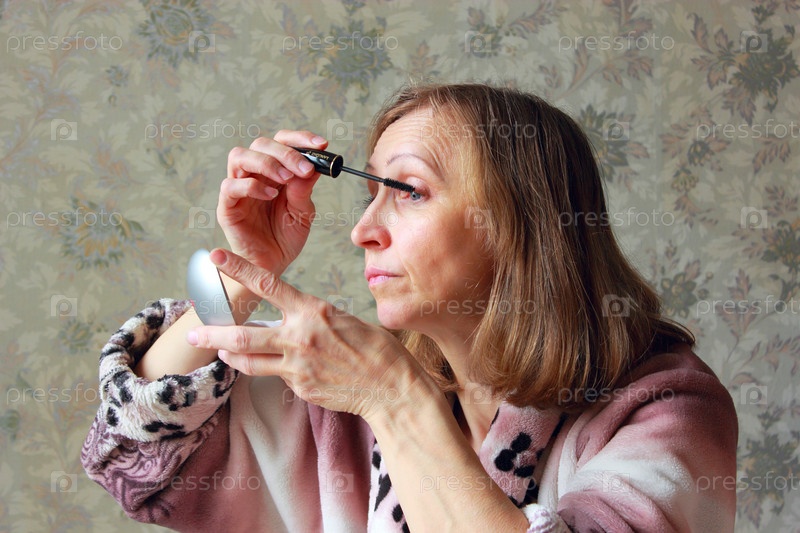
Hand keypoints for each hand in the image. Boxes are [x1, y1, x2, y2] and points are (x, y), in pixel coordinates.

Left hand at [187, 249, 428, 418]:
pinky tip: (281, 368)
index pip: (267, 284)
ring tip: (220, 350)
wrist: (390, 386)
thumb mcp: (343, 319)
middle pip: (243, 334)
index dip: (238, 269)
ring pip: (249, 361)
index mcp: (313, 311)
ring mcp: (297, 366)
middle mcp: (300, 337)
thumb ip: (311, 318)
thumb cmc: (374, 348)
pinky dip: (271, 370)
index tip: (215, 257)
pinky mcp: (299, 388)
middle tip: (192, 332)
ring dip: (230, 354)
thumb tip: (291, 319)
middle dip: (213, 333)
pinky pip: (275, 376)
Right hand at [219, 131, 325, 273]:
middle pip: (261, 144)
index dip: (300, 138)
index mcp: (274, 171)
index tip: (322, 145)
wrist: (273, 265)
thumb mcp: (303, 212)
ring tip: (286, 179)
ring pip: (240, 156)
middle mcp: (254, 175)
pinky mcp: (228, 207)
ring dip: (266, 163)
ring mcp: (238, 189)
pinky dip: (251, 186)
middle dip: (286, 152)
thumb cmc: (286, 237)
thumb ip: (304, 190)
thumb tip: (311, 166)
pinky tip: (270, 195)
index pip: (282, 142)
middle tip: (305, 169)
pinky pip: (230, 186)